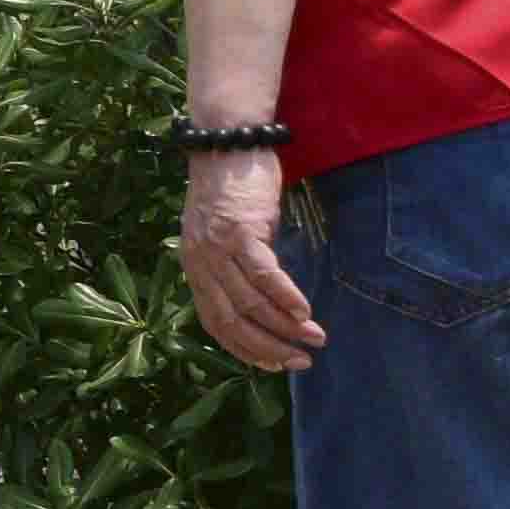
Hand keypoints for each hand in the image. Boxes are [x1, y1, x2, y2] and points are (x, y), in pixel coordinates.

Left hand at [183, 144, 321, 374]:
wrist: (225, 142)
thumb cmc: (232, 191)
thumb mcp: (225, 236)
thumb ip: (235, 269)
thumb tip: (264, 307)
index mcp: (194, 267)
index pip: (214, 322)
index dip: (244, 349)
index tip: (272, 366)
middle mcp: (200, 261)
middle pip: (232, 320)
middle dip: (268, 348)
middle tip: (300, 363)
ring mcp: (217, 246)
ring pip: (249, 302)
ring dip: (285, 327)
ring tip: (314, 340)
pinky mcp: (239, 230)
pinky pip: (263, 273)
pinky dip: (285, 297)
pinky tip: (304, 312)